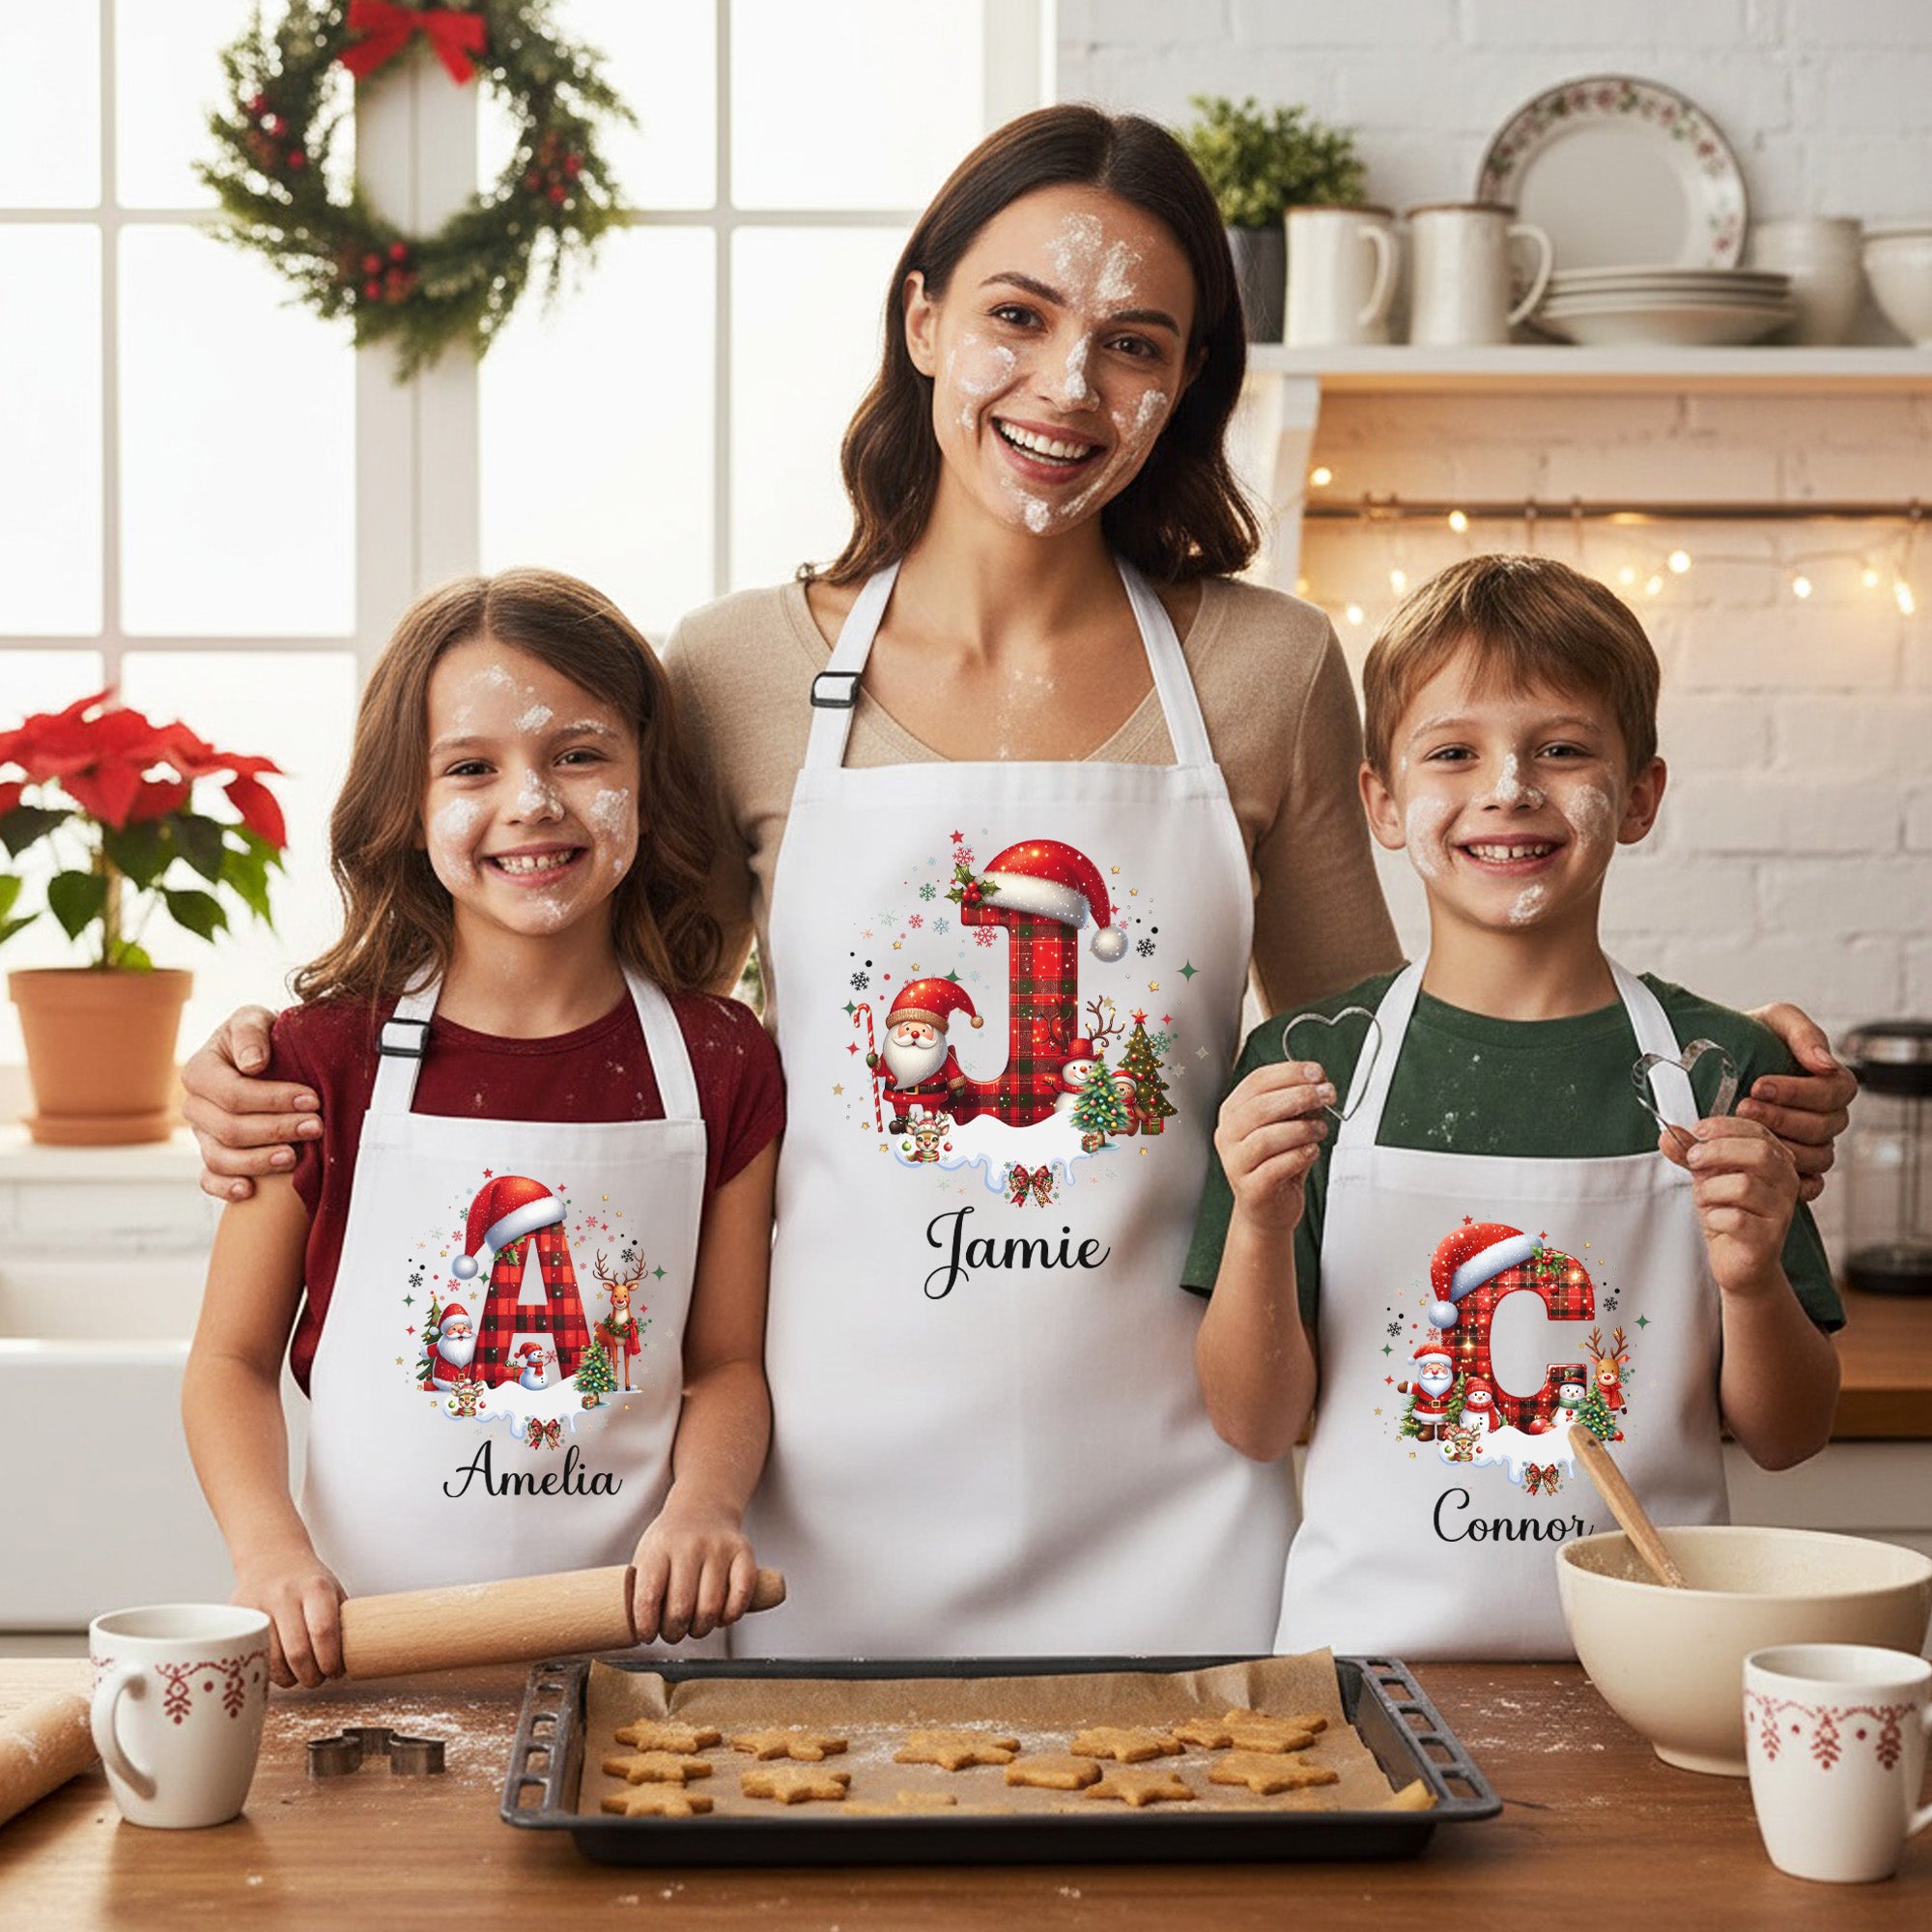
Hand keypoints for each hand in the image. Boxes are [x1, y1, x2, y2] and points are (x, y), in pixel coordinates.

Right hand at [180, 1005, 319, 1201]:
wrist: (267, 1057)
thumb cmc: (262, 1037)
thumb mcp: (255, 1019)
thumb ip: (251, 1033)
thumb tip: (252, 1064)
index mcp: (200, 1071)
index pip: (232, 1093)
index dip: (273, 1099)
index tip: (312, 1099)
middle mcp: (195, 1105)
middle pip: (229, 1128)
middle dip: (276, 1129)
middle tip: (316, 1127)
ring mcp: (202, 1134)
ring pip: (220, 1158)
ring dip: (259, 1161)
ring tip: (295, 1157)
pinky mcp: (212, 1155)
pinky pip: (209, 1179)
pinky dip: (225, 1188)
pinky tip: (250, 1190)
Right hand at [233, 1546, 345, 1688]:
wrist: (272, 1558)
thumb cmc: (307, 1581)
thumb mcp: (333, 1591)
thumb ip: (342, 1621)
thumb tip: (354, 1659)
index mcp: (315, 1588)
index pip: (324, 1631)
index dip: (330, 1660)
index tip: (335, 1671)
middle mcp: (285, 1595)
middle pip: (298, 1652)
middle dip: (311, 1676)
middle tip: (317, 1679)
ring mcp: (259, 1606)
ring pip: (272, 1660)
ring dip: (289, 1678)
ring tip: (299, 1676)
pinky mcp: (240, 1617)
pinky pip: (253, 1656)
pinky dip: (268, 1671)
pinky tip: (279, 1669)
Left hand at [630, 1498, 758, 1645]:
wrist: (703, 1506)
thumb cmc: (670, 1541)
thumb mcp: (647, 1554)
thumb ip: (642, 1588)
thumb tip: (635, 1631)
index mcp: (659, 1548)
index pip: (649, 1596)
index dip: (646, 1625)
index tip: (647, 1636)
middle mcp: (690, 1546)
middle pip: (681, 1608)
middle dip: (674, 1633)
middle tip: (672, 1634)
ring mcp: (719, 1548)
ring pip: (711, 1608)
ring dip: (700, 1629)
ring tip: (694, 1628)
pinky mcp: (744, 1553)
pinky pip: (741, 1596)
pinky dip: (730, 1616)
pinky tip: (720, 1617)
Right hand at [1213, 1060, 1331, 1234]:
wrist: (1267, 1209)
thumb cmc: (1276, 1163)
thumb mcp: (1286, 1126)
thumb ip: (1298, 1105)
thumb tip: (1318, 1083)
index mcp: (1234, 1112)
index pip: (1257, 1081)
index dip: (1289, 1073)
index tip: (1317, 1072)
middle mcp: (1229, 1135)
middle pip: (1260, 1107)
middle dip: (1300, 1096)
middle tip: (1326, 1094)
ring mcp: (1236, 1163)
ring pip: (1266, 1138)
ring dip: (1302, 1128)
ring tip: (1320, 1129)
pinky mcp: (1251, 1188)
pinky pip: (1275, 1167)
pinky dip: (1299, 1156)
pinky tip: (1311, 1151)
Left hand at [1659, 1115, 1800, 1298]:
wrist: (1740, 1262)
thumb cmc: (1730, 1214)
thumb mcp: (1708, 1177)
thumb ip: (1691, 1153)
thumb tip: (1669, 1133)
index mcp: (1776, 1161)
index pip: (1758, 1131)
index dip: (1725, 1127)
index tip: (1697, 1131)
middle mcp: (1786, 1183)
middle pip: (1759, 1153)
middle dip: (1718, 1151)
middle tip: (1693, 1160)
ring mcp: (1780, 1211)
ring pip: (1744, 1185)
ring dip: (1711, 1189)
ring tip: (1705, 1199)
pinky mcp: (1768, 1238)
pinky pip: (1736, 1219)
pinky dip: (1714, 1217)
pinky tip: (1714, 1221)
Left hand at [1740, 1003, 1855, 1203]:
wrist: (1718, 1061)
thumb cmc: (1753, 1038)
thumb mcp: (1775, 1021)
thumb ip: (1802, 1033)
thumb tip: (1825, 1062)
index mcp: (1830, 1083)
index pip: (1832, 1093)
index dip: (1797, 1092)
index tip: (1758, 1086)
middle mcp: (1828, 1117)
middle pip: (1822, 1127)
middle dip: (1780, 1118)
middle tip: (1742, 1108)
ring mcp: (1816, 1145)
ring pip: (1818, 1156)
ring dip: (1781, 1147)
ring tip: (1742, 1134)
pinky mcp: (1799, 1170)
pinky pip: (1812, 1185)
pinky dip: (1794, 1183)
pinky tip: (1764, 1173)